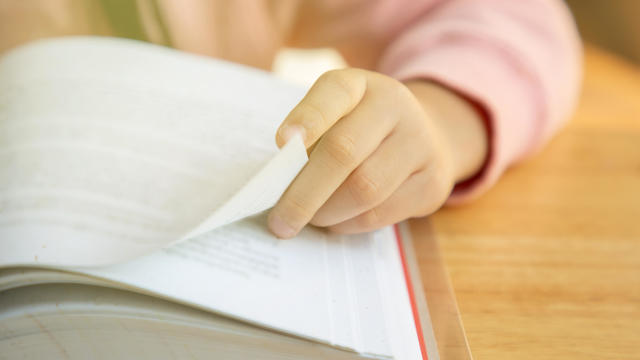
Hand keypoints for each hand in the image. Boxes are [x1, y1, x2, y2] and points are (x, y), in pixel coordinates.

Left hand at [268, 68, 486, 237]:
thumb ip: (308, 141)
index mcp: (360, 84)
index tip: (281, 141)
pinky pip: (381, 214)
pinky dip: (348, 224)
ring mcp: (420, 143)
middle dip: (304, 193)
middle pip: (344, 151)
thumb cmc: (359, 130)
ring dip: (326, 213)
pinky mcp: (432, 182)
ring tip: (307, 219)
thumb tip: (280, 184)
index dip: (308, 117)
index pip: (335, 92)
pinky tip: (335, 220)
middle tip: (279, 222)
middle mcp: (395, 106)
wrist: (424, 137)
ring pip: (365, 189)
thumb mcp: (335, 117)